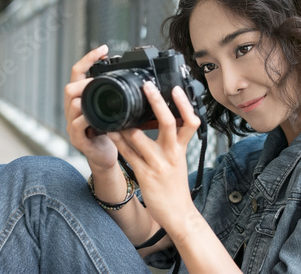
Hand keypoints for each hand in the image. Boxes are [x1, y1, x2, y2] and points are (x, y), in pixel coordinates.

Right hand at [64, 45, 117, 170]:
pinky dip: (86, 121)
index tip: (103, 49)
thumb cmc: (110, 132)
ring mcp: (72, 124)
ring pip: (73, 105)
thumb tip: (130, 75)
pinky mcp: (77, 139)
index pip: (79, 73)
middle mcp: (73, 110)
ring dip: (86, 99)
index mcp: (82, 99)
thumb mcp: (112, 109)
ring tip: (100, 98)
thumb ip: (114, 94)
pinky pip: (76, 126)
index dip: (89, 59)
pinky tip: (96, 119)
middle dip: (85, 82)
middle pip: (70, 87)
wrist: (106, 157)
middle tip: (101, 82)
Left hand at [108, 82, 200, 230]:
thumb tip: (166, 122)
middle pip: (168, 123)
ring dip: (126, 123)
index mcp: (182, 149)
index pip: (190, 122)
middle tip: (147, 86)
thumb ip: (174, 142)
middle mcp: (172, 154)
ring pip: (140, 137)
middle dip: (157, 102)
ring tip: (116, 110)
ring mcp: (158, 164)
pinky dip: (118, 141)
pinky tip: (110, 132)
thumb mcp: (180, 161)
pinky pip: (128, 153)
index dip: (185, 104)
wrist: (179, 213)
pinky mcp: (145, 174)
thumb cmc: (177, 187)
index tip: (176, 88)